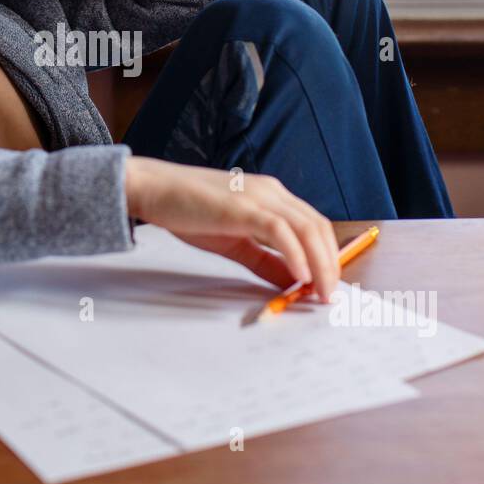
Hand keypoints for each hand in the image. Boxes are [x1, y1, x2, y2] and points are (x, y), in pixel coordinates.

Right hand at [124, 155, 339, 299]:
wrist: (153, 188)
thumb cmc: (188, 211)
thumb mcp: (234, 241)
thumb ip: (265, 260)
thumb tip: (293, 281)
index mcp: (271, 196)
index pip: (314, 225)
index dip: (327, 255)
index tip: (328, 284)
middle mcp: (271, 192)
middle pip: (318, 227)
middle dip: (330, 264)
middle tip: (330, 295)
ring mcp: (259, 196)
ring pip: (306, 229)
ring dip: (320, 263)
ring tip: (320, 291)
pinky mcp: (243, 207)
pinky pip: (280, 232)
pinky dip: (295, 255)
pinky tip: (300, 277)